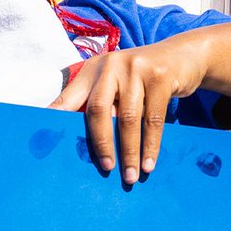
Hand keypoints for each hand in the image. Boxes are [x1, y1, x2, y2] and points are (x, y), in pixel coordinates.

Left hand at [51, 36, 208, 183]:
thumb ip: (104, 105)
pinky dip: (150, 146)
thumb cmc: (145, 79)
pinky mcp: (160, 76)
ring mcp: (136, 68)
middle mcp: (110, 65)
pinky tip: (148, 164)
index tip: (46, 145)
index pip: (69, 98)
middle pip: (98, 109)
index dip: (55, 120)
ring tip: (130, 176)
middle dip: (101, 144)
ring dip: (129, 152)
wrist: (185, 54)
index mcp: (93, 70)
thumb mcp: (120, 84)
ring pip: (128, 118)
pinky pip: (153, 119)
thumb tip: (88, 147)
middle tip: (105, 169)